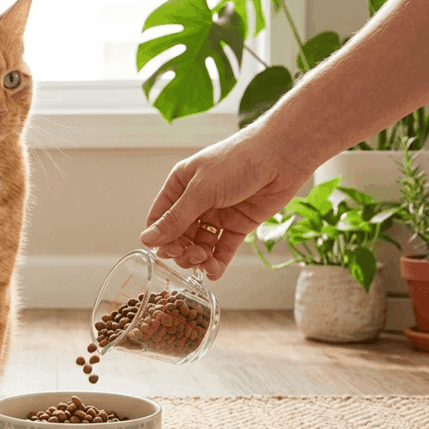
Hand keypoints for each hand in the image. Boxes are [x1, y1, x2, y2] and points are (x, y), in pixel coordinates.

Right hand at [139, 124, 313, 279]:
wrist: (281, 156)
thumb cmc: (238, 161)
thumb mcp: (201, 190)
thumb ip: (176, 218)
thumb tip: (148, 240)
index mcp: (180, 185)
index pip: (159, 218)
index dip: (159, 238)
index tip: (165, 252)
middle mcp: (196, 201)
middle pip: (179, 235)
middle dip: (181, 250)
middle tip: (190, 255)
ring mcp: (218, 214)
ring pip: (200, 244)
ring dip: (199, 257)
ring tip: (205, 262)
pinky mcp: (238, 225)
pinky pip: (223, 248)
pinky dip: (217, 262)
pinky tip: (214, 272)